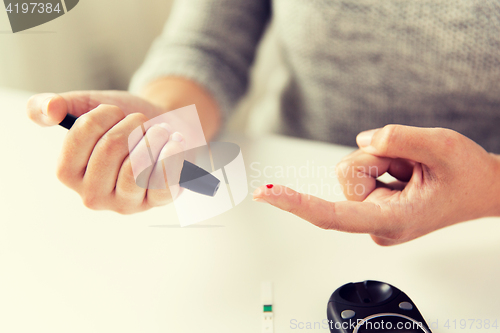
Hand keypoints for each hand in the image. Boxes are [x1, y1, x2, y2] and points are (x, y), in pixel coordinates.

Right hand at [27, 90, 186, 213]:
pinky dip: (171, 155)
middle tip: (141, 122)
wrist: (165, 127)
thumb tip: (49, 110)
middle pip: (111, 148)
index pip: (82, 134)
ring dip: (153, 138)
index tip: (116, 111)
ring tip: (159, 131)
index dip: (104, 114)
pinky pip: (163, 182)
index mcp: (69, 172)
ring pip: (135, 168)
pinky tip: (174, 143)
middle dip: (132, 124)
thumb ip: (51, 105)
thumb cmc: (123, 123)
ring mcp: (125, 203)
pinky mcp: (156, 202)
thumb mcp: (87, 106)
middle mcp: (93, 195)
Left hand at [252, 125, 499, 244]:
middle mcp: (376, 224)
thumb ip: (400, 139)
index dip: (297, 203)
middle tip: (413, 165)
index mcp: (392, 221)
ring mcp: (372, 214)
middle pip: (347, 174)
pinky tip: (404, 172)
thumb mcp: (443, 146)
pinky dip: (382, 162)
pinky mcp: (371, 202)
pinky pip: (360, 168)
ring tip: (412, 170)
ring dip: (382, 159)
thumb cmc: (467, 175)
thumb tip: (363, 140)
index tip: (265, 195)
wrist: (483, 189)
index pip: (333, 216)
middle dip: (377, 158)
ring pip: (351, 169)